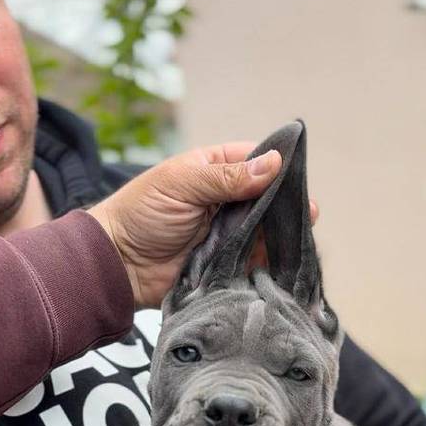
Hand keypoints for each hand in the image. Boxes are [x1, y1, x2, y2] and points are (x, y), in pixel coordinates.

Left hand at [89, 142, 317, 307]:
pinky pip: (256, 261)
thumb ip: (227, 177)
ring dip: (280, 234)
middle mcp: (226, 201)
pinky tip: (285, 261)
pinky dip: (269, 262)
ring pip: (265, 231)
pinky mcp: (227, 264)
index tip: (298, 175)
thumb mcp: (182, 185)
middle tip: (307, 212)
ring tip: (300, 236)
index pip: (255, 160)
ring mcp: (229, 234)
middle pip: (267, 198)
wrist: (118, 264)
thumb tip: (273, 163)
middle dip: (285, 205)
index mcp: (214, 170)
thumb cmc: (141, 214)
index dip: (277, 166)